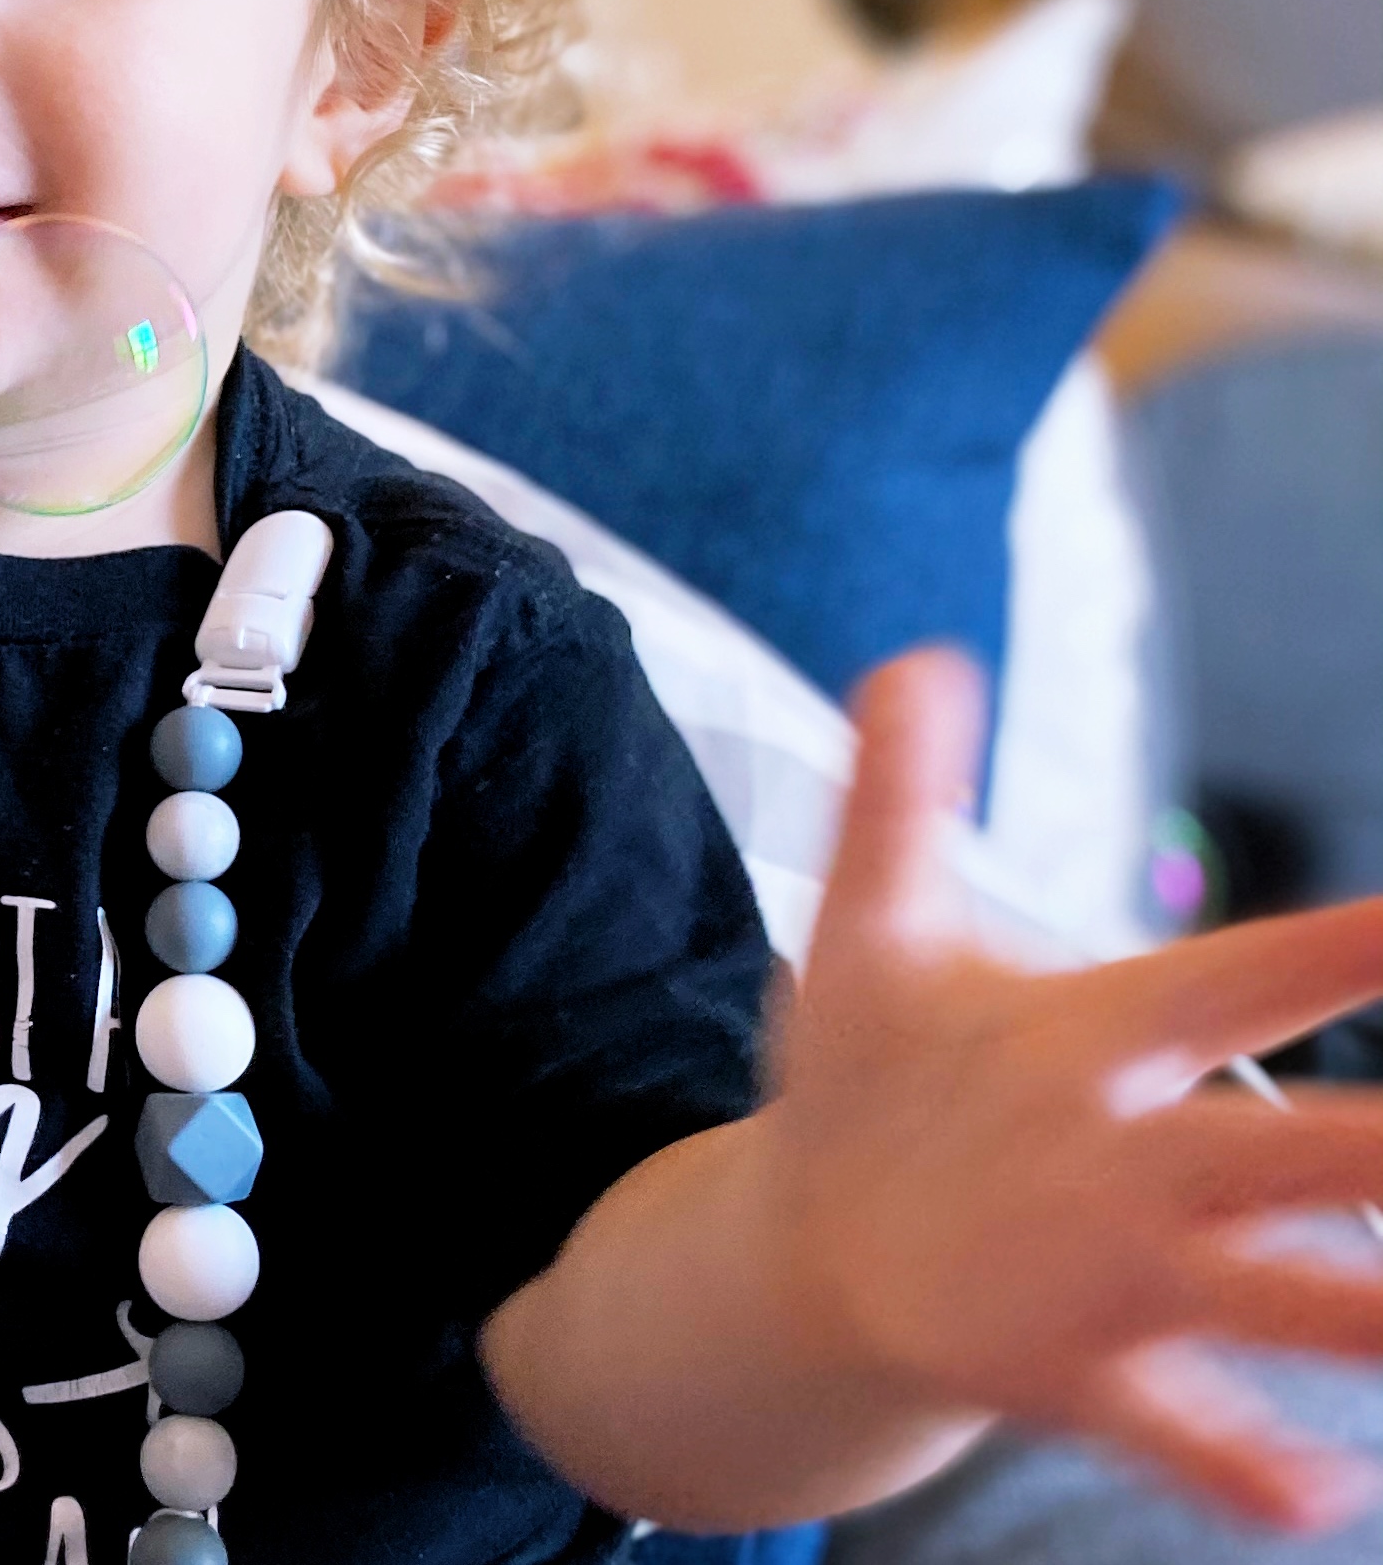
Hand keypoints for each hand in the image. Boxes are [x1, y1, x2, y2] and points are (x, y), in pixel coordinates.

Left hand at [772, 647, 1382, 1530]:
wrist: (812, 1232)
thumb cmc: (870, 1071)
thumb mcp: (869, 925)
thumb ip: (897, 796)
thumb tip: (917, 659)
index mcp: (1106, 1038)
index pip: (1247, 981)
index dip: (1350, 951)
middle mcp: (1143, 1155)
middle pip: (1295, 1147)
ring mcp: (1119, 1267)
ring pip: (1273, 1291)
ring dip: (1366, 1308)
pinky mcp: (1067, 1364)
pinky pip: (1169, 1421)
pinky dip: (1237, 1460)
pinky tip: (1313, 1495)